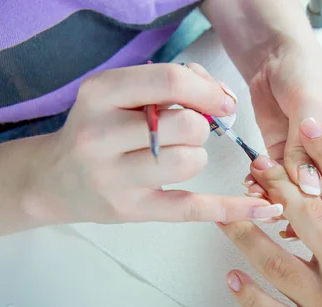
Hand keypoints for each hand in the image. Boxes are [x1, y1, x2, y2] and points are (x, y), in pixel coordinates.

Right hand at [24, 63, 281, 224]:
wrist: (56, 179)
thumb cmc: (100, 129)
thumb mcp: (120, 94)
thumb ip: (170, 85)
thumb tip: (223, 98)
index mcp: (99, 94)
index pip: (170, 82)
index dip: (208, 91)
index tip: (222, 103)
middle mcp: (99, 135)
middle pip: (187, 126)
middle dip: (201, 128)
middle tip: (187, 133)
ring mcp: (113, 177)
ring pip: (190, 162)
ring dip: (195, 158)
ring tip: (171, 157)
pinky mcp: (132, 210)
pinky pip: (192, 208)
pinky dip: (232, 209)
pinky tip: (265, 209)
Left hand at [247, 39, 321, 196]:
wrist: (274, 55)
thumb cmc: (307, 72)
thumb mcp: (310, 108)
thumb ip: (305, 149)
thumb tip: (306, 187)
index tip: (302, 206)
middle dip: (298, 201)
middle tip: (275, 202)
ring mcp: (309, 163)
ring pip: (296, 192)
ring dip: (277, 195)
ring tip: (258, 192)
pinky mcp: (284, 159)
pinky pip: (276, 181)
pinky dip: (264, 185)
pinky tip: (253, 184)